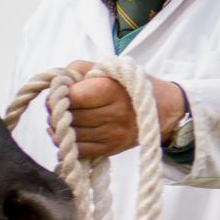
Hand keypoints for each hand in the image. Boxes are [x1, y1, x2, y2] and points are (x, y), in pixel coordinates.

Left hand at [61, 62, 186, 160]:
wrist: (163, 109)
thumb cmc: (130, 84)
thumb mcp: (109, 68)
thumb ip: (79, 69)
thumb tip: (55, 83)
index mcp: (112, 91)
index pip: (72, 97)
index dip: (60, 94)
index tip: (60, 91)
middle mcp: (113, 114)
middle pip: (69, 117)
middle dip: (57, 111)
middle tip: (57, 105)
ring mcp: (112, 135)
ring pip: (70, 135)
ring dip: (60, 127)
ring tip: (63, 117)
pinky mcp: (110, 149)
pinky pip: (78, 151)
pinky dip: (67, 143)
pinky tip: (67, 132)